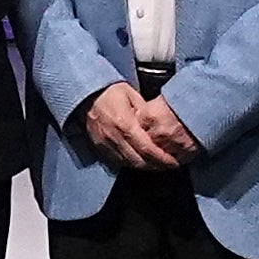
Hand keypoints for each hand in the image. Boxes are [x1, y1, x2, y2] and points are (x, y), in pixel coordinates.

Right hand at [72, 85, 197, 175]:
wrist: (84, 95)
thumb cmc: (109, 92)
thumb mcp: (132, 94)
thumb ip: (146, 111)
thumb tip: (160, 123)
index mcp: (125, 123)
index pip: (147, 149)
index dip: (162, 158)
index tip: (174, 161)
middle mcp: (114, 137)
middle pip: (139, 161)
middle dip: (157, 166)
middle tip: (170, 166)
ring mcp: (105, 144)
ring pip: (129, 164)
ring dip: (145, 167)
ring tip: (158, 165)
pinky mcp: (99, 148)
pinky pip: (118, 162)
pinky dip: (132, 164)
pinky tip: (141, 161)